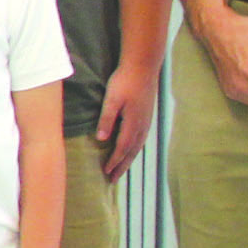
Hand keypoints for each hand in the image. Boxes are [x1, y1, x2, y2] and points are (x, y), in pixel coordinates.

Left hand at [94, 57, 159, 179]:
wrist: (143, 67)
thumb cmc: (125, 81)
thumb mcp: (112, 99)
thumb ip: (107, 119)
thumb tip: (101, 139)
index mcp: (133, 123)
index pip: (122, 148)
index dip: (114, 162)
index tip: (106, 173)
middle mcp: (142, 126)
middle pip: (131, 152)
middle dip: (122, 167)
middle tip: (113, 180)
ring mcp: (146, 121)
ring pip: (137, 147)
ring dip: (128, 159)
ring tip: (120, 169)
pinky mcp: (147, 116)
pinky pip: (141, 139)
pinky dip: (134, 149)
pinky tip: (130, 150)